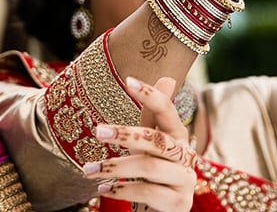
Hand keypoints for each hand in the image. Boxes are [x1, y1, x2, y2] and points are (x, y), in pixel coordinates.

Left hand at [84, 77, 196, 211]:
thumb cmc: (154, 175)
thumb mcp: (150, 144)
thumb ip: (153, 116)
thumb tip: (167, 77)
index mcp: (178, 137)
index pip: (168, 111)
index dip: (151, 95)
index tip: (128, 80)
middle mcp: (187, 156)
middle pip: (156, 139)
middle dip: (126, 133)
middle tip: (98, 131)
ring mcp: (186, 180)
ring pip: (148, 166)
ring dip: (114, 167)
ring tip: (89, 169)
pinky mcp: (180, 204)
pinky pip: (147, 192)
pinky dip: (120, 190)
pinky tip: (103, 189)